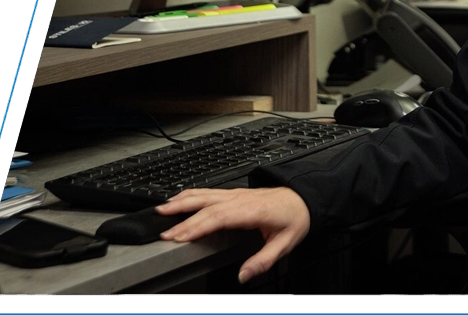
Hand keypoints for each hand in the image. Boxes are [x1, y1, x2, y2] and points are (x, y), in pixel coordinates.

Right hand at [156, 187, 310, 283]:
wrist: (305, 199)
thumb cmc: (295, 218)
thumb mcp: (285, 244)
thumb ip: (263, 261)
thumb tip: (244, 275)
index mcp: (252, 210)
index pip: (219, 217)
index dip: (197, 226)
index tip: (179, 236)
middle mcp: (242, 199)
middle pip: (207, 206)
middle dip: (183, 219)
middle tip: (163, 232)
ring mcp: (237, 194)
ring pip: (205, 195)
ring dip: (183, 201)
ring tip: (162, 210)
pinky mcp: (235, 193)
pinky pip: (209, 192)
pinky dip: (192, 194)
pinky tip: (180, 198)